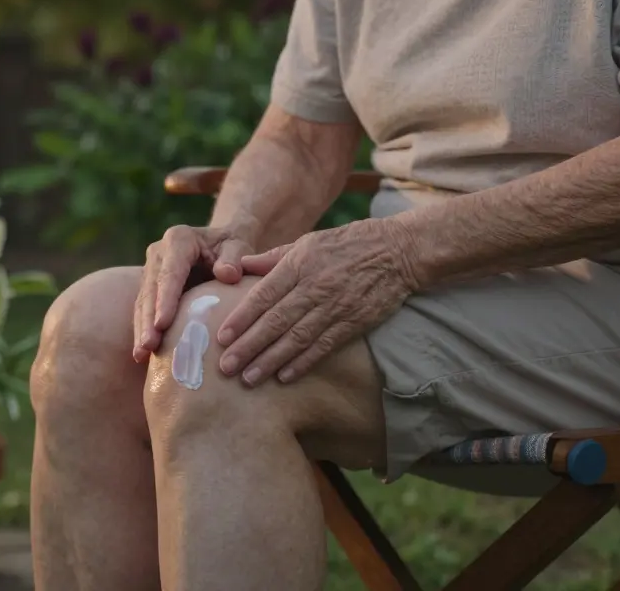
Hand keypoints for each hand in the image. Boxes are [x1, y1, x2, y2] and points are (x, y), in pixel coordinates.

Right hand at [133, 225, 255, 362]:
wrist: (222, 244)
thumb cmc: (232, 247)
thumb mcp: (238, 246)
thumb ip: (234, 258)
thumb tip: (228, 275)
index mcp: (179, 240)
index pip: (171, 273)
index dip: (165, 299)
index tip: (163, 324)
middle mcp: (159, 253)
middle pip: (151, 289)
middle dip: (148, 319)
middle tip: (148, 346)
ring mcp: (151, 270)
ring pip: (143, 302)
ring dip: (142, 328)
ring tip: (141, 354)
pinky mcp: (151, 287)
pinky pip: (145, 310)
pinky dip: (143, 330)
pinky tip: (142, 353)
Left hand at [215, 219, 415, 385]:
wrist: (397, 251)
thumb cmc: (347, 244)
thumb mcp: (307, 242)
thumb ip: (272, 258)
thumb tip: (239, 266)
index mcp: (299, 264)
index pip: (264, 295)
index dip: (241, 318)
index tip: (221, 337)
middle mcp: (314, 287)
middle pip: (276, 321)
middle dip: (249, 346)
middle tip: (225, 368)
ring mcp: (335, 307)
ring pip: (297, 338)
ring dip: (271, 360)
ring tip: (249, 378)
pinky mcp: (353, 323)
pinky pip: (324, 346)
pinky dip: (304, 363)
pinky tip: (285, 377)